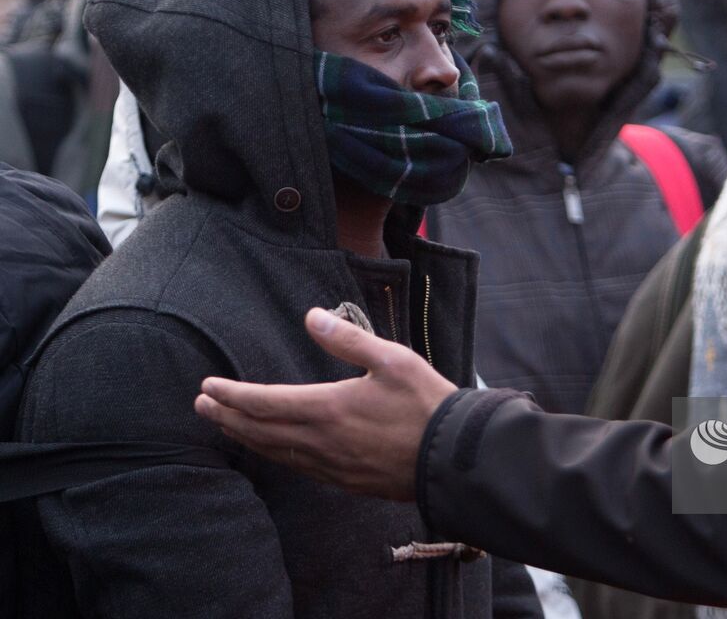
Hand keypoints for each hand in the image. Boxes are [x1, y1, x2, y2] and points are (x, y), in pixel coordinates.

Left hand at [194, 308, 457, 500]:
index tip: (207, 385)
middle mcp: (321, 441)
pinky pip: (296, 467)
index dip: (232, 395)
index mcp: (328, 408)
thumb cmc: (425, 403)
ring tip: (225, 425)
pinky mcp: (344, 480)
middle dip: (227, 417)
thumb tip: (311, 316)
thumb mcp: (392, 359)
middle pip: (260, 431)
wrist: (452, 456)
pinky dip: (273, 454)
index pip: (264, 402)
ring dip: (245, 437)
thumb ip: (347, 339)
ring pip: (274, 452)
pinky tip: (272, 449)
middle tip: (202, 405)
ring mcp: (331, 465)